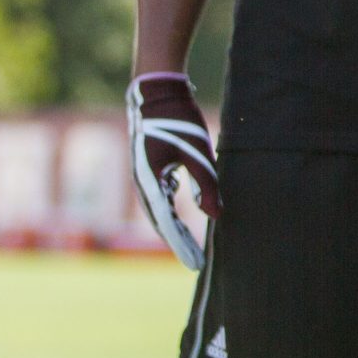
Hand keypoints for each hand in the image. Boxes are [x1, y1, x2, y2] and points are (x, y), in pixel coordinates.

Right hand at [127, 73, 217, 270]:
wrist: (157, 93)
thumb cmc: (179, 120)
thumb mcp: (198, 153)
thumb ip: (205, 185)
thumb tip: (215, 216)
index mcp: (150, 182)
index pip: (167, 223)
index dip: (181, 245)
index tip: (195, 264)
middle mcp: (143, 183)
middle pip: (161, 222)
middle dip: (178, 243)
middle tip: (196, 263)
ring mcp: (143, 176)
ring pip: (159, 211)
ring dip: (173, 229)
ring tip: (190, 247)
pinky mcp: (149, 169)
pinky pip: (159, 198)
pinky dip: (170, 212)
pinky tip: (181, 218)